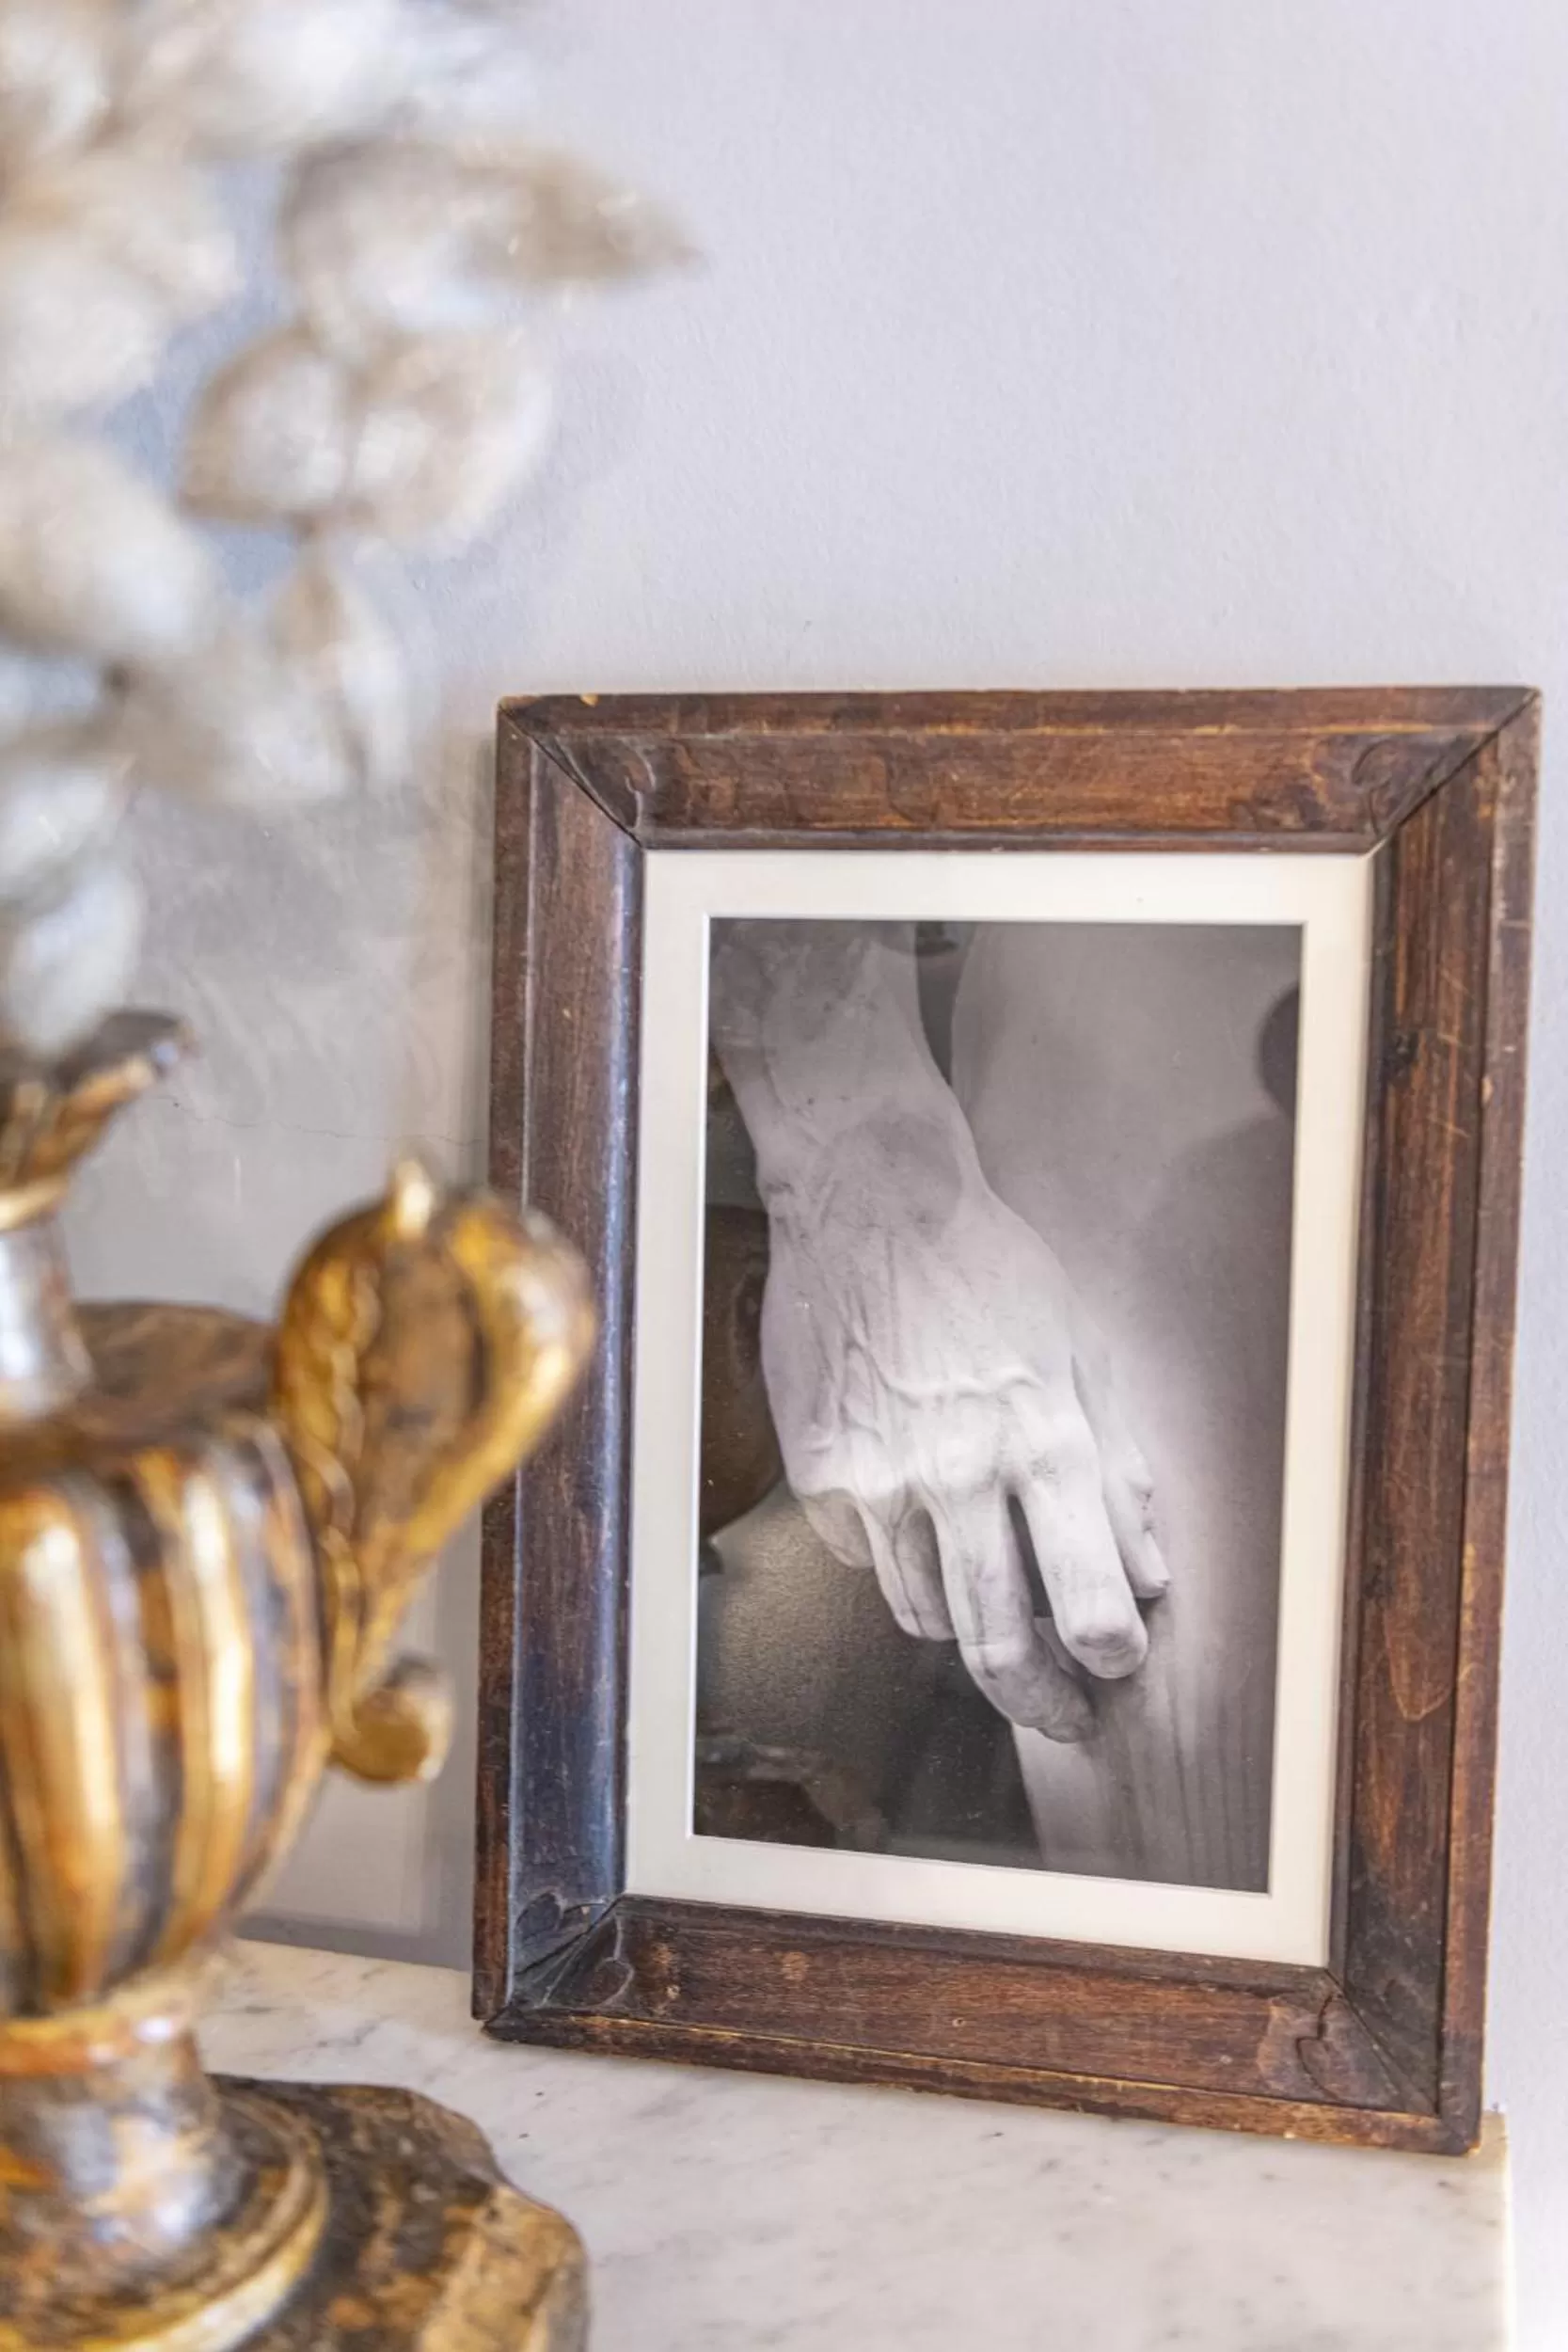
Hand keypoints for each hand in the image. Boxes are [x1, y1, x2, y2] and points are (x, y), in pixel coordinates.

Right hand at [757, 1107, 1168, 1738]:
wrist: (869, 1203)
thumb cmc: (987, 1269)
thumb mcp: (1083, 1354)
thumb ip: (1120, 1472)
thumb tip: (1149, 1575)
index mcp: (1042, 1442)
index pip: (1090, 1606)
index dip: (1111, 1660)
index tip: (1116, 1667)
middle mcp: (961, 1475)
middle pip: (1000, 1644)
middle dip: (1042, 1702)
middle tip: (1063, 1718)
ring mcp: (881, 1483)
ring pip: (929, 1617)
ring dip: (970, 1633)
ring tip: (994, 1615)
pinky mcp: (822, 1477)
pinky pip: (872, 1565)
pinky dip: (907, 1568)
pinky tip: (923, 1528)